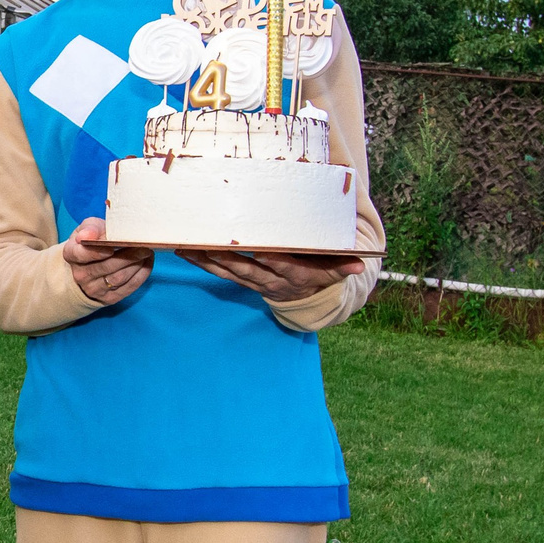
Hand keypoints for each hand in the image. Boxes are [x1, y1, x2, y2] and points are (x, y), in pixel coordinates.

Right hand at [63, 218, 152, 305]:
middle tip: (143, 246)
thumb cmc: (92, 241)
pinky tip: (146, 263)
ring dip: (136, 265)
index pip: (81, 255)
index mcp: (72, 255)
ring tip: (147, 252)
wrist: (89, 264)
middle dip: (127, 256)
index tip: (110, 247)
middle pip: (105, 267)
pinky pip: (127, 288)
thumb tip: (89, 235)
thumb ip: (91, 228)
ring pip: (118, 278)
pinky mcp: (108, 298)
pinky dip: (140, 275)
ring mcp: (94, 289)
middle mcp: (80, 275)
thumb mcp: (88, 229)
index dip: (95, 252)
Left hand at [177, 247, 365, 300]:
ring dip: (207, 260)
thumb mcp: (335, 270)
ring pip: (228, 272)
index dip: (272, 261)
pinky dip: (202, 263)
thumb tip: (358, 264)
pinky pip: (219, 273)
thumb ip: (344, 265)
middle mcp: (271, 281)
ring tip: (188, 246)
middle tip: (210, 244)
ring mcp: (254, 283)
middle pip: (248, 269)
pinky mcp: (242, 281)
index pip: (283, 267)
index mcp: (295, 275)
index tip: (262, 250)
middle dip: (228, 258)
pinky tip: (185, 250)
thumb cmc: (322, 273)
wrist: (308, 299)